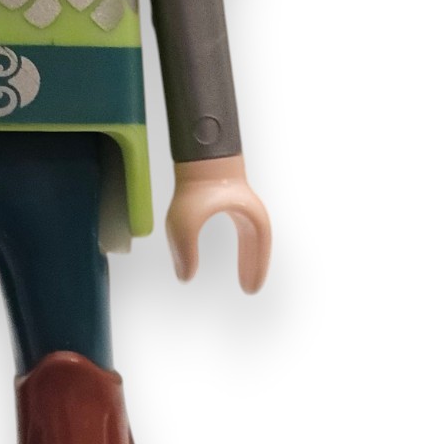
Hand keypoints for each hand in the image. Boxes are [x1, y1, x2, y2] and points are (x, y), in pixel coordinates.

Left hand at [164, 154, 271, 292]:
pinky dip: (242, 245)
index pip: (259, 248)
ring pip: (251, 237)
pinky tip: (234, 252)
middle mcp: (248, 211)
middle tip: (249, 289)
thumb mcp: (184, 222)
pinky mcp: (229, 198)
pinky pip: (241, 228)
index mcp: (249, 217)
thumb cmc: (195, 183)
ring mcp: (241, 203)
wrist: (197, 153)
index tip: (250, 290)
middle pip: (258, 244)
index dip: (256, 268)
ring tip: (245, 277)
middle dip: (255, 265)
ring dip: (249, 256)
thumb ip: (184, 251)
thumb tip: (185, 277)